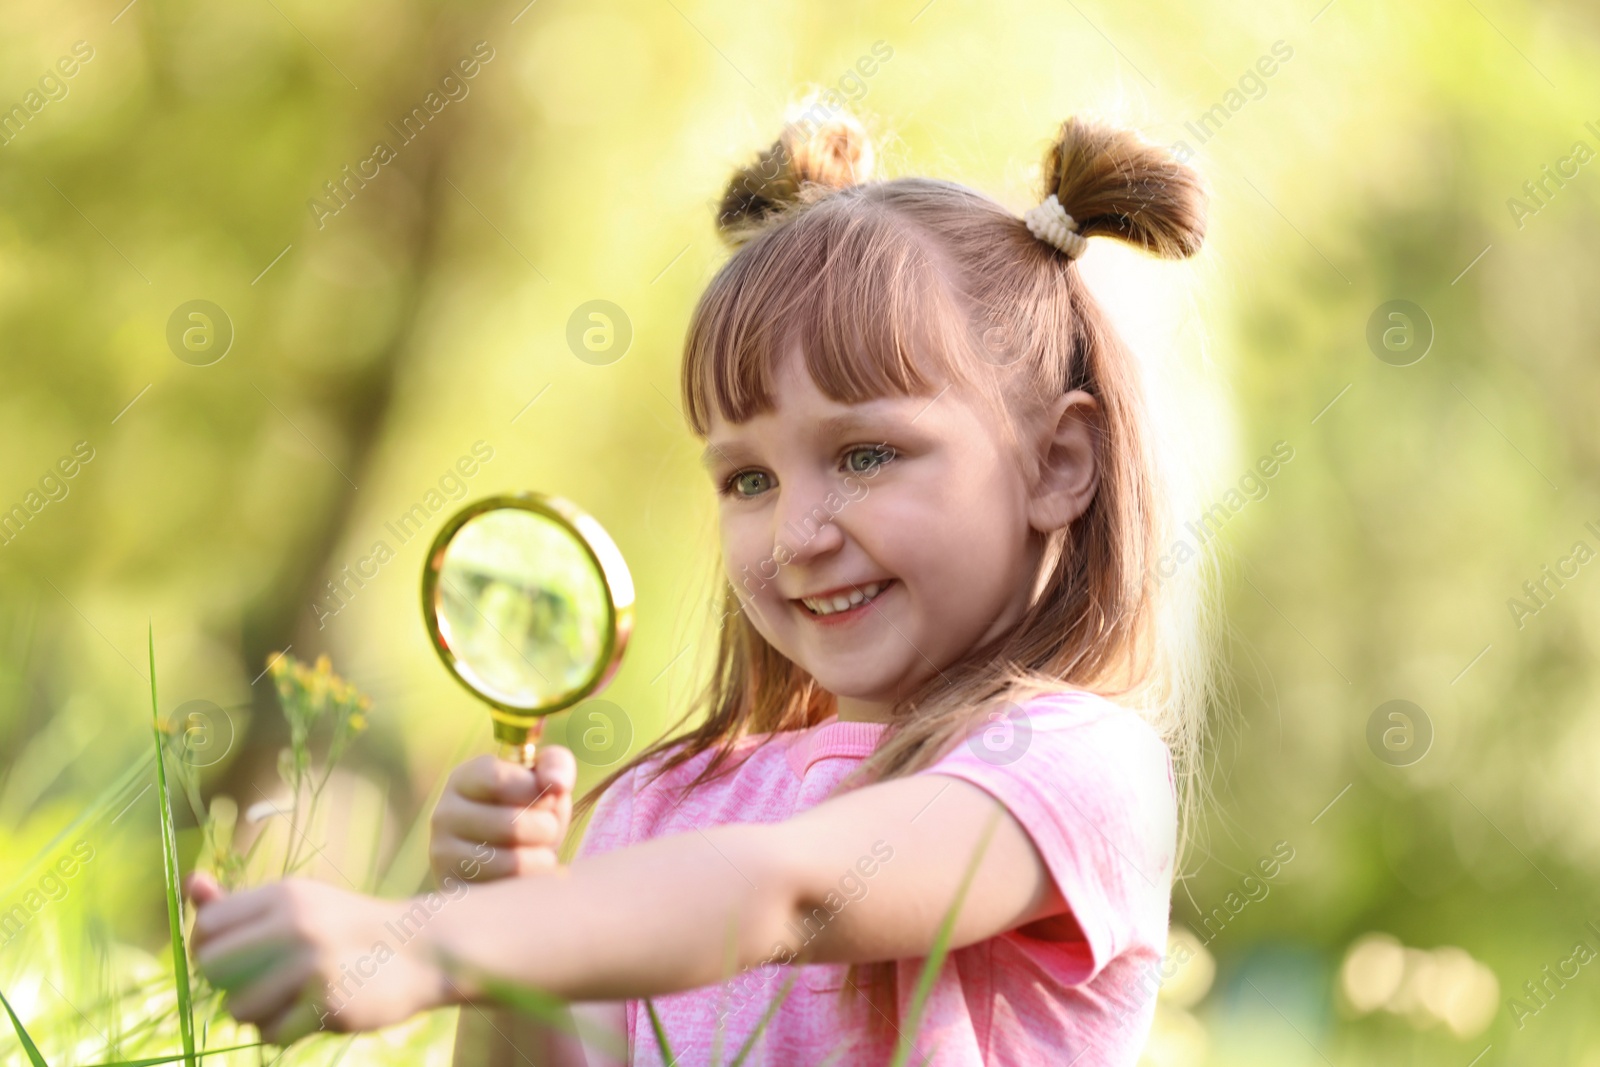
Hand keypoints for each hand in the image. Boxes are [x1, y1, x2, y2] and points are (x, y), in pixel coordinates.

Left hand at [185, 872, 450, 1045]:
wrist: (420, 949)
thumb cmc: (347, 926)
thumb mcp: (299, 902)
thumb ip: (242, 903)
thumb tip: (192, 884)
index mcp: (286, 895)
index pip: (207, 927)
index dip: (208, 948)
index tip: (232, 957)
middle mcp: (297, 926)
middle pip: (212, 969)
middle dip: (227, 983)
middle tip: (258, 982)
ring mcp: (313, 966)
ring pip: (238, 1008)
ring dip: (258, 1012)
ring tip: (289, 998)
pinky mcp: (329, 1004)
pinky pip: (270, 1035)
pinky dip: (283, 1031)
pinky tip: (309, 1013)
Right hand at [429, 747, 575, 884]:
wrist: (509, 859)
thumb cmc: (529, 810)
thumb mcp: (544, 780)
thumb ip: (556, 766)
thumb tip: (556, 784)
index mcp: (464, 778)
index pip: (499, 781)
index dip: (537, 791)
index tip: (548, 796)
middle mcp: (444, 814)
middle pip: (513, 825)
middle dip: (548, 828)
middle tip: (546, 829)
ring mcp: (444, 856)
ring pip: (514, 863)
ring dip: (543, 858)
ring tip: (538, 851)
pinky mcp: (456, 892)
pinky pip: (510, 892)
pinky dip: (532, 883)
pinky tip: (527, 875)